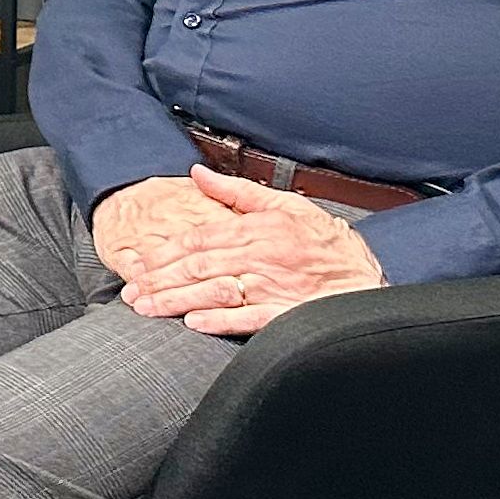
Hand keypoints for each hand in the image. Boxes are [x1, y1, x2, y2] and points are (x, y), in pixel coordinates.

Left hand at [114, 165, 384, 334]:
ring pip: (215, 291)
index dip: (164, 251)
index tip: (138, 262)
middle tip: (131, 291)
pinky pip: (249, 318)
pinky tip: (195, 325)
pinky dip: (221, 321)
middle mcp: (261, 257)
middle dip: (159, 279)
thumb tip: (197, 173)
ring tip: (148, 309)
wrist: (368, 275)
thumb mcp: (285, 206)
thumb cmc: (325, 242)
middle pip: (198, 266)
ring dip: (177, 301)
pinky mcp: (287, 313)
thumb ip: (237, 191)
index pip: (199, 238)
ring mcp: (273, 286)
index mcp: (257, 229)